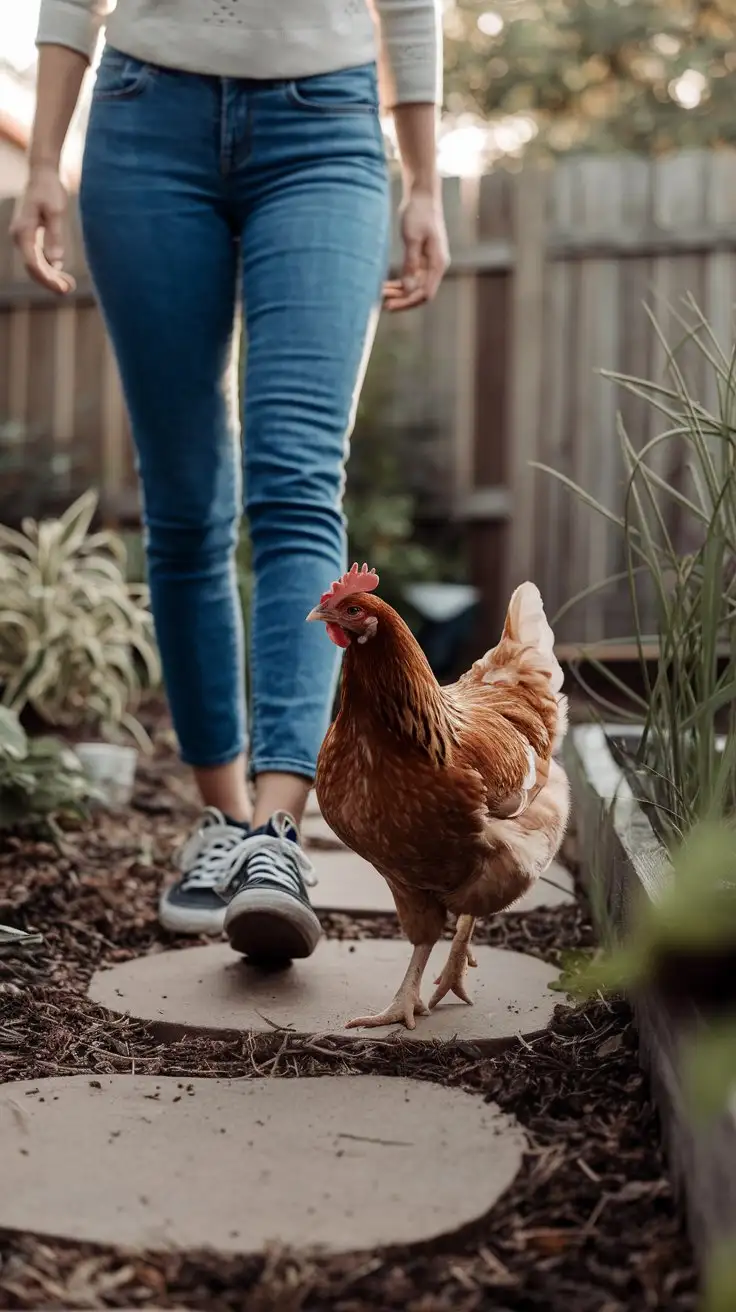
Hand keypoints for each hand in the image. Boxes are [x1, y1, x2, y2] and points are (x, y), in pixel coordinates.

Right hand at [10, 166, 75, 294]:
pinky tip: (62, 274)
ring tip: (69, 286)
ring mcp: (22, 238)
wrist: (42, 175)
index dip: (47, 279)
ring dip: (50, 277)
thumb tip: (55, 260)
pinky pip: (37, 258)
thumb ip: (54, 235)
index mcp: (23, 231)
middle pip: (32, 268)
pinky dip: (49, 268)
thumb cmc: (50, 190)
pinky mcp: (29, 238)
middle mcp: (19, 236)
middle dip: (50, 281)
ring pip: (35, 265)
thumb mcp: (56, 211)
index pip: (33, 263)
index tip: (62, 289)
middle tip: (69, 291)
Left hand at [383, 187, 448, 312]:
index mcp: (438, 262)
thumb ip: (410, 263)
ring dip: (400, 292)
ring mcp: (430, 262)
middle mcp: (436, 265)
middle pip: (421, 292)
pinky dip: (400, 283)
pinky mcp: (422, 258)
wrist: (422, 195)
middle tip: (384, 306)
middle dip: (403, 300)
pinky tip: (386, 286)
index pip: (426, 292)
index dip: (408, 301)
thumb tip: (407, 288)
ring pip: (415, 286)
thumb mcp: (412, 237)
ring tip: (381, 295)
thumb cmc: (418, 213)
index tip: (390, 304)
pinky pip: (412, 277)